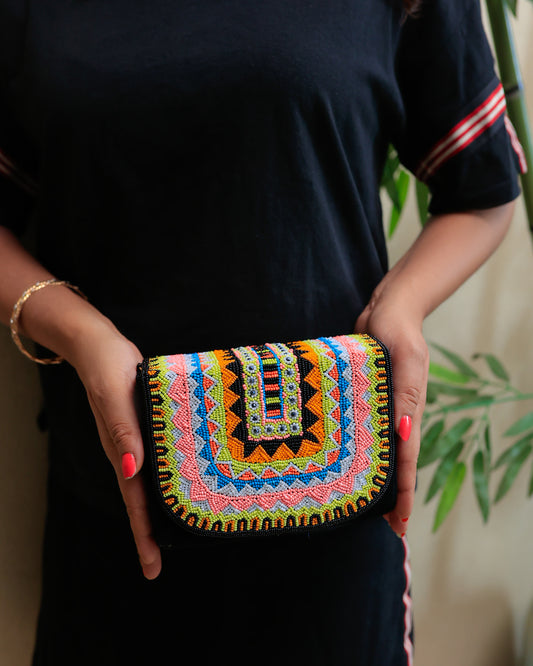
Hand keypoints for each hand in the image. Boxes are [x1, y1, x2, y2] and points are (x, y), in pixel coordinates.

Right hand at [67, 320, 161, 578]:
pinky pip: (158, 459)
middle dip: (151, 533)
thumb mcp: (116, 396)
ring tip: (176, 532)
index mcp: (122, 450)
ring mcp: (136, 440)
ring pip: (150, 483)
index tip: (152, 566)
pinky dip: (167, 476)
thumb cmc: (108, 367)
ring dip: (160, 509)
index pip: (135, 502)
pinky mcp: (144, 426)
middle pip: (142, 500)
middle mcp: (130, 452)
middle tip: (160, 564)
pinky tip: (181, 480)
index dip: (144, 534)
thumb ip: (125, 432)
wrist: (99, 344)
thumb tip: (133, 471)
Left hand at [355, 290, 428, 537]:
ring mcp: (377, 407)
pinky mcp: (359, 397)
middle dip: (387, 494)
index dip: (405, 494)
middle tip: (377, 526)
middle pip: (391, 461)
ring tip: (357, 502)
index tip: (400, 525)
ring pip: (373, 449)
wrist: (386, 308)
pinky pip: (356, 428)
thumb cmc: (398, 330)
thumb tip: (404, 435)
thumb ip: (406, 393)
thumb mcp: (406, 358)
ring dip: (369, 475)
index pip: (406, 460)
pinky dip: (353, 448)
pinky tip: (339, 460)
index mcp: (408, 410)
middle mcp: (394, 414)